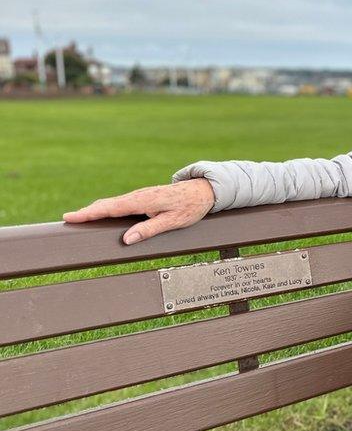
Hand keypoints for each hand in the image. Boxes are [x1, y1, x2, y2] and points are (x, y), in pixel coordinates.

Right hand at [62, 178, 215, 244]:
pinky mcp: (145, 198)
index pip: (110, 208)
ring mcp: (141, 196)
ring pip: (114, 203)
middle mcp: (139, 196)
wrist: (204, 190)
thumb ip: (150, 229)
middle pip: (107, 204)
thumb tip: (127, 239)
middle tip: (67, 219)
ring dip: (96, 209)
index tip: (71, 216)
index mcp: (143, 201)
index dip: (89, 213)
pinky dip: (107, 207)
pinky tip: (102, 213)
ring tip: (78, 217)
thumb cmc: (191, 206)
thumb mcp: (172, 221)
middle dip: (87, 211)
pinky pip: (121, 203)